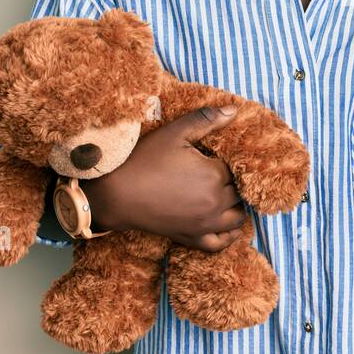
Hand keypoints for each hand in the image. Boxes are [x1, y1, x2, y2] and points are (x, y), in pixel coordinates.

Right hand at [84, 104, 247, 250]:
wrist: (115, 195)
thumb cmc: (143, 160)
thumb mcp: (174, 133)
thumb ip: (205, 120)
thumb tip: (235, 110)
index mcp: (213, 175)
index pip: (234, 166)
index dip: (223, 159)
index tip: (212, 155)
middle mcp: (215, 203)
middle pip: (238, 191)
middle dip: (231, 180)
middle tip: (215, 171)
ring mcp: (204, 224)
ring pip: (236, 216)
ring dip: (235, 204)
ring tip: (223, 192)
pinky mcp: (192, 238)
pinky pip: (220, 243)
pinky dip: (229, 235)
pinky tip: (228, 225)